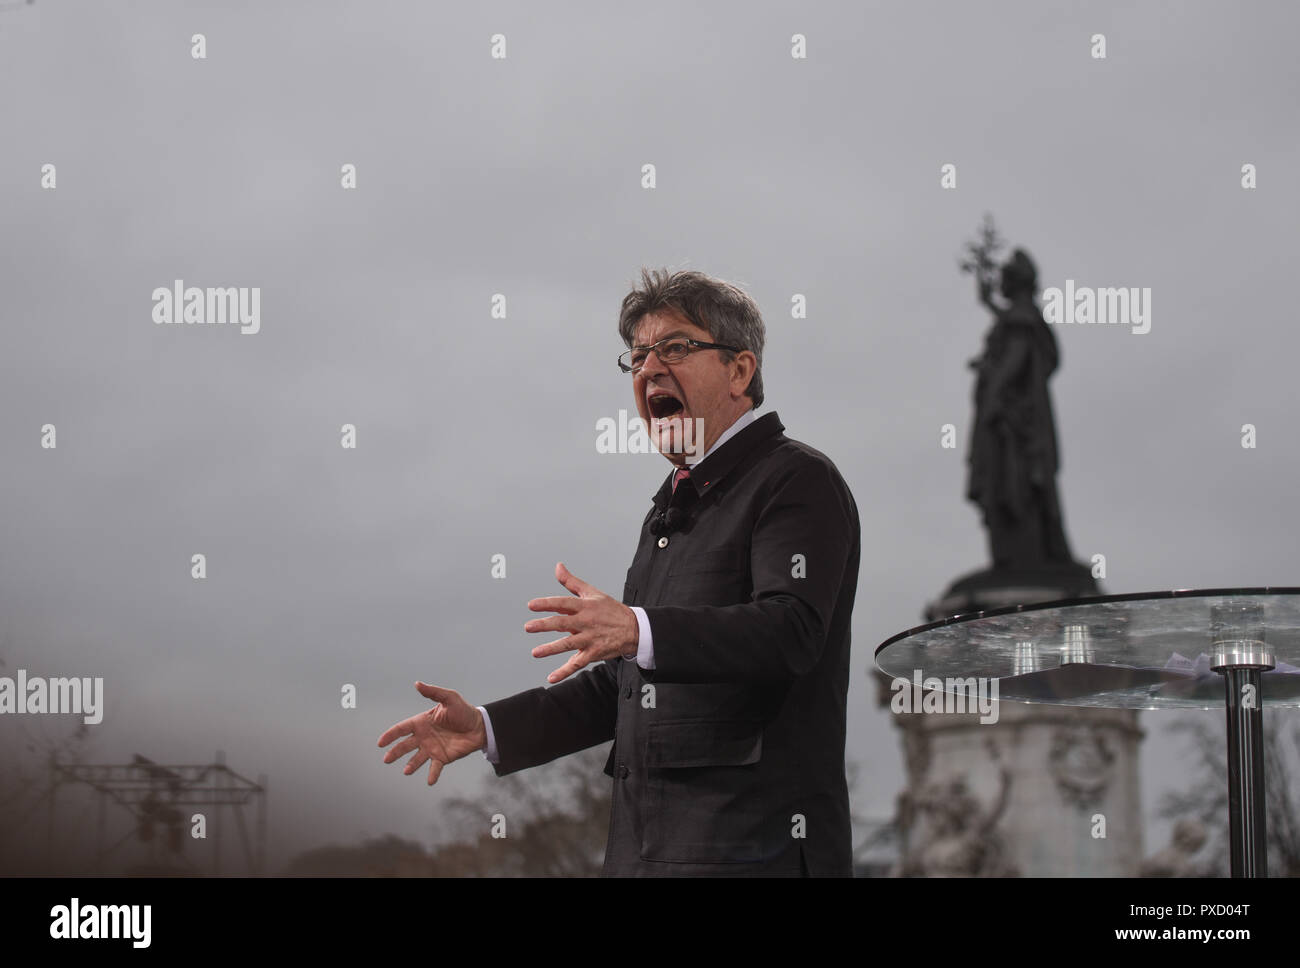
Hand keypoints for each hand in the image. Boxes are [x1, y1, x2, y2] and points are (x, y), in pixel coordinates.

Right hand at [377, 682, 486, 785]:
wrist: (479, 726)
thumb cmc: (464, 711)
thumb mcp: (449, 698)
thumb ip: (433, 692)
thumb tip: (417, 683)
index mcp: (422, 722)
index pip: (402, 729)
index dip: (390, 735)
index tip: (381, 742)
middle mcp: (424, 736)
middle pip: (405, 746)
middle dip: (395, 752)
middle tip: (386, 759)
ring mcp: (432, 748)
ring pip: (417, 759)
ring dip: (411, 765)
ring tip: (406, 771)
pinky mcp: (442, 758)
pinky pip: (435, 768)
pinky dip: (432, 775)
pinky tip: (430, 781)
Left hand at [525, 561, 638, 683]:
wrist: (634, 629)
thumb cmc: (610, 610)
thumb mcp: (592, 592)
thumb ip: (572, 582)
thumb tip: (558, 567)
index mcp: (585, 606)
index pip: (564, 603)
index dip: (547, 603)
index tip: (531, 605)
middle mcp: (586, 622)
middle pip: (563, 623)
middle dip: (545, 625)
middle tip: (528, 627)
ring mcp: (590, 639)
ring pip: (568, 644)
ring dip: (551, 649)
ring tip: (535, 653)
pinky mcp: (593, 653)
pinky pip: (577, 663)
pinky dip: (564, 672)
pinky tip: (551, 678)